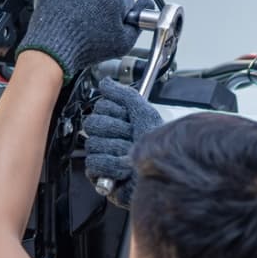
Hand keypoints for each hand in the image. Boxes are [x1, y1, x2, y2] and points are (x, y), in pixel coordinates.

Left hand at [16, 0, 152, 82]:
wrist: (53, 48)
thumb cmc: (83, 47)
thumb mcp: (122, 44)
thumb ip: (136, 26)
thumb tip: (141, 13)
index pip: (126, 1)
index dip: (121, 14)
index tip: (114, 22)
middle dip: (102, 8)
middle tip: (93, 26)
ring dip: (85, 2)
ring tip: (79, 22)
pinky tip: (68, 14)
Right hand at [82, 78, 163, 207]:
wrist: (163, 172)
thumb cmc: (158, 147)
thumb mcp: (144, 114)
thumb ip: (125, 95)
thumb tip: (105, 83)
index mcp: (118, 121)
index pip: (101, 107)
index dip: (116, 113)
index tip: (129, 119)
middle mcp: (109, 137)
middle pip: (93, 124)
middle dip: (115, 130)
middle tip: (129, 137)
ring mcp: (103, 155)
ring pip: (93, 143)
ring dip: (115, 150)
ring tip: (128, 155)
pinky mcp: (101, 174)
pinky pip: (94, 162)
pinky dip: (111, 166)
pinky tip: (123, 169)